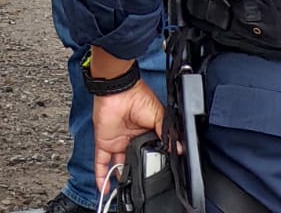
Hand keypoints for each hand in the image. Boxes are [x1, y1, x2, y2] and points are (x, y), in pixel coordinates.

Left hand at [93, 79, 164, 193]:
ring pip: (117, 165)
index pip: (150, 152)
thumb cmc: (138, 96)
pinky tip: (104, 187)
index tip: (158, 174)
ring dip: (120, 178)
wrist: (119, 89)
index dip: (153, 163)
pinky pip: (101, 162)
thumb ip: (167, 133)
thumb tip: (180, 148)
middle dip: (137, 173)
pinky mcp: (104, 142)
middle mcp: (131, 140)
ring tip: (124, 191)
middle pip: (134, 161)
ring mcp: (117, 142)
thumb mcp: (159, 115)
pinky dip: (101, 175)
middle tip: (143, 184)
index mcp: (146, 134)